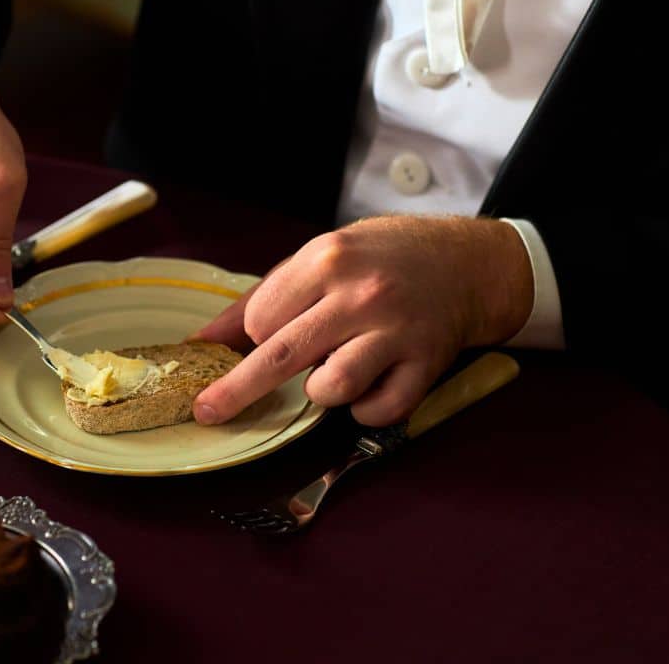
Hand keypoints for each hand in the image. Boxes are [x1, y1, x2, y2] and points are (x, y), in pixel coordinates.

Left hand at [191, 216, 532, 425]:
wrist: (464, 261)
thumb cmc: (380, 258)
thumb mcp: (319, 257)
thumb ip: (261, 299)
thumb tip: (204, 342)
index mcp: (327, 259)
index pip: (261, 320)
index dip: (256, 336)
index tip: (269, 334)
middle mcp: (361, 294)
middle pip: (282, 356)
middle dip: (237, 390)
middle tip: (208, 412)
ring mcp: (397, 331)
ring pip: (332, 388)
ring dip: (321, 391)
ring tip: (333, 370)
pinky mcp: (427, 364)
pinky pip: (381, 410)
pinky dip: (366, 409)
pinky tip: (371, 384)